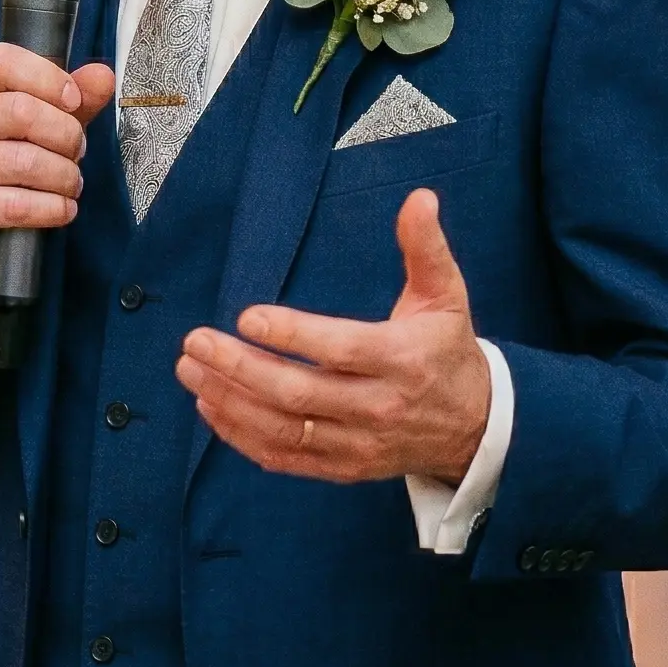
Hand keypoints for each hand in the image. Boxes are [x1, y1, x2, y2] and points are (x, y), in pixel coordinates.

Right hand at [0, 45, 116, 337]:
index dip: (46, 77)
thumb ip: (73, 101)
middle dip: (65, 134)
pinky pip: (15, 204)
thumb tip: (103, 76)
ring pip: (22, 161)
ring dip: (63, 176)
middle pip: (18, 110)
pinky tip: (63, 210)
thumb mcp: (43, 128)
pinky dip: (52, 209)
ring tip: (71, 183)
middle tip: (77, 152)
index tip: (73, 101)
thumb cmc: (7, 171)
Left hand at [176, 188, 491, 484]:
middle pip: (299, 393)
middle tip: (196, 342)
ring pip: (284, 429)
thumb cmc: (447, 350)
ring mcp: (359, 443)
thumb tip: (420, 199)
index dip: (292, 335)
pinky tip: (211, 407)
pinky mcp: (345, 467)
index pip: (340, 350)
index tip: (247, 317)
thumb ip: (425, 247)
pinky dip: (243, 437)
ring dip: (230, 401)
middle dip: (240, 368)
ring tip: (191, 371)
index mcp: (402, 359)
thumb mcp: (445, 294)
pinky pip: (286, 458)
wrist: (476, 427)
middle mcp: (378, 406)